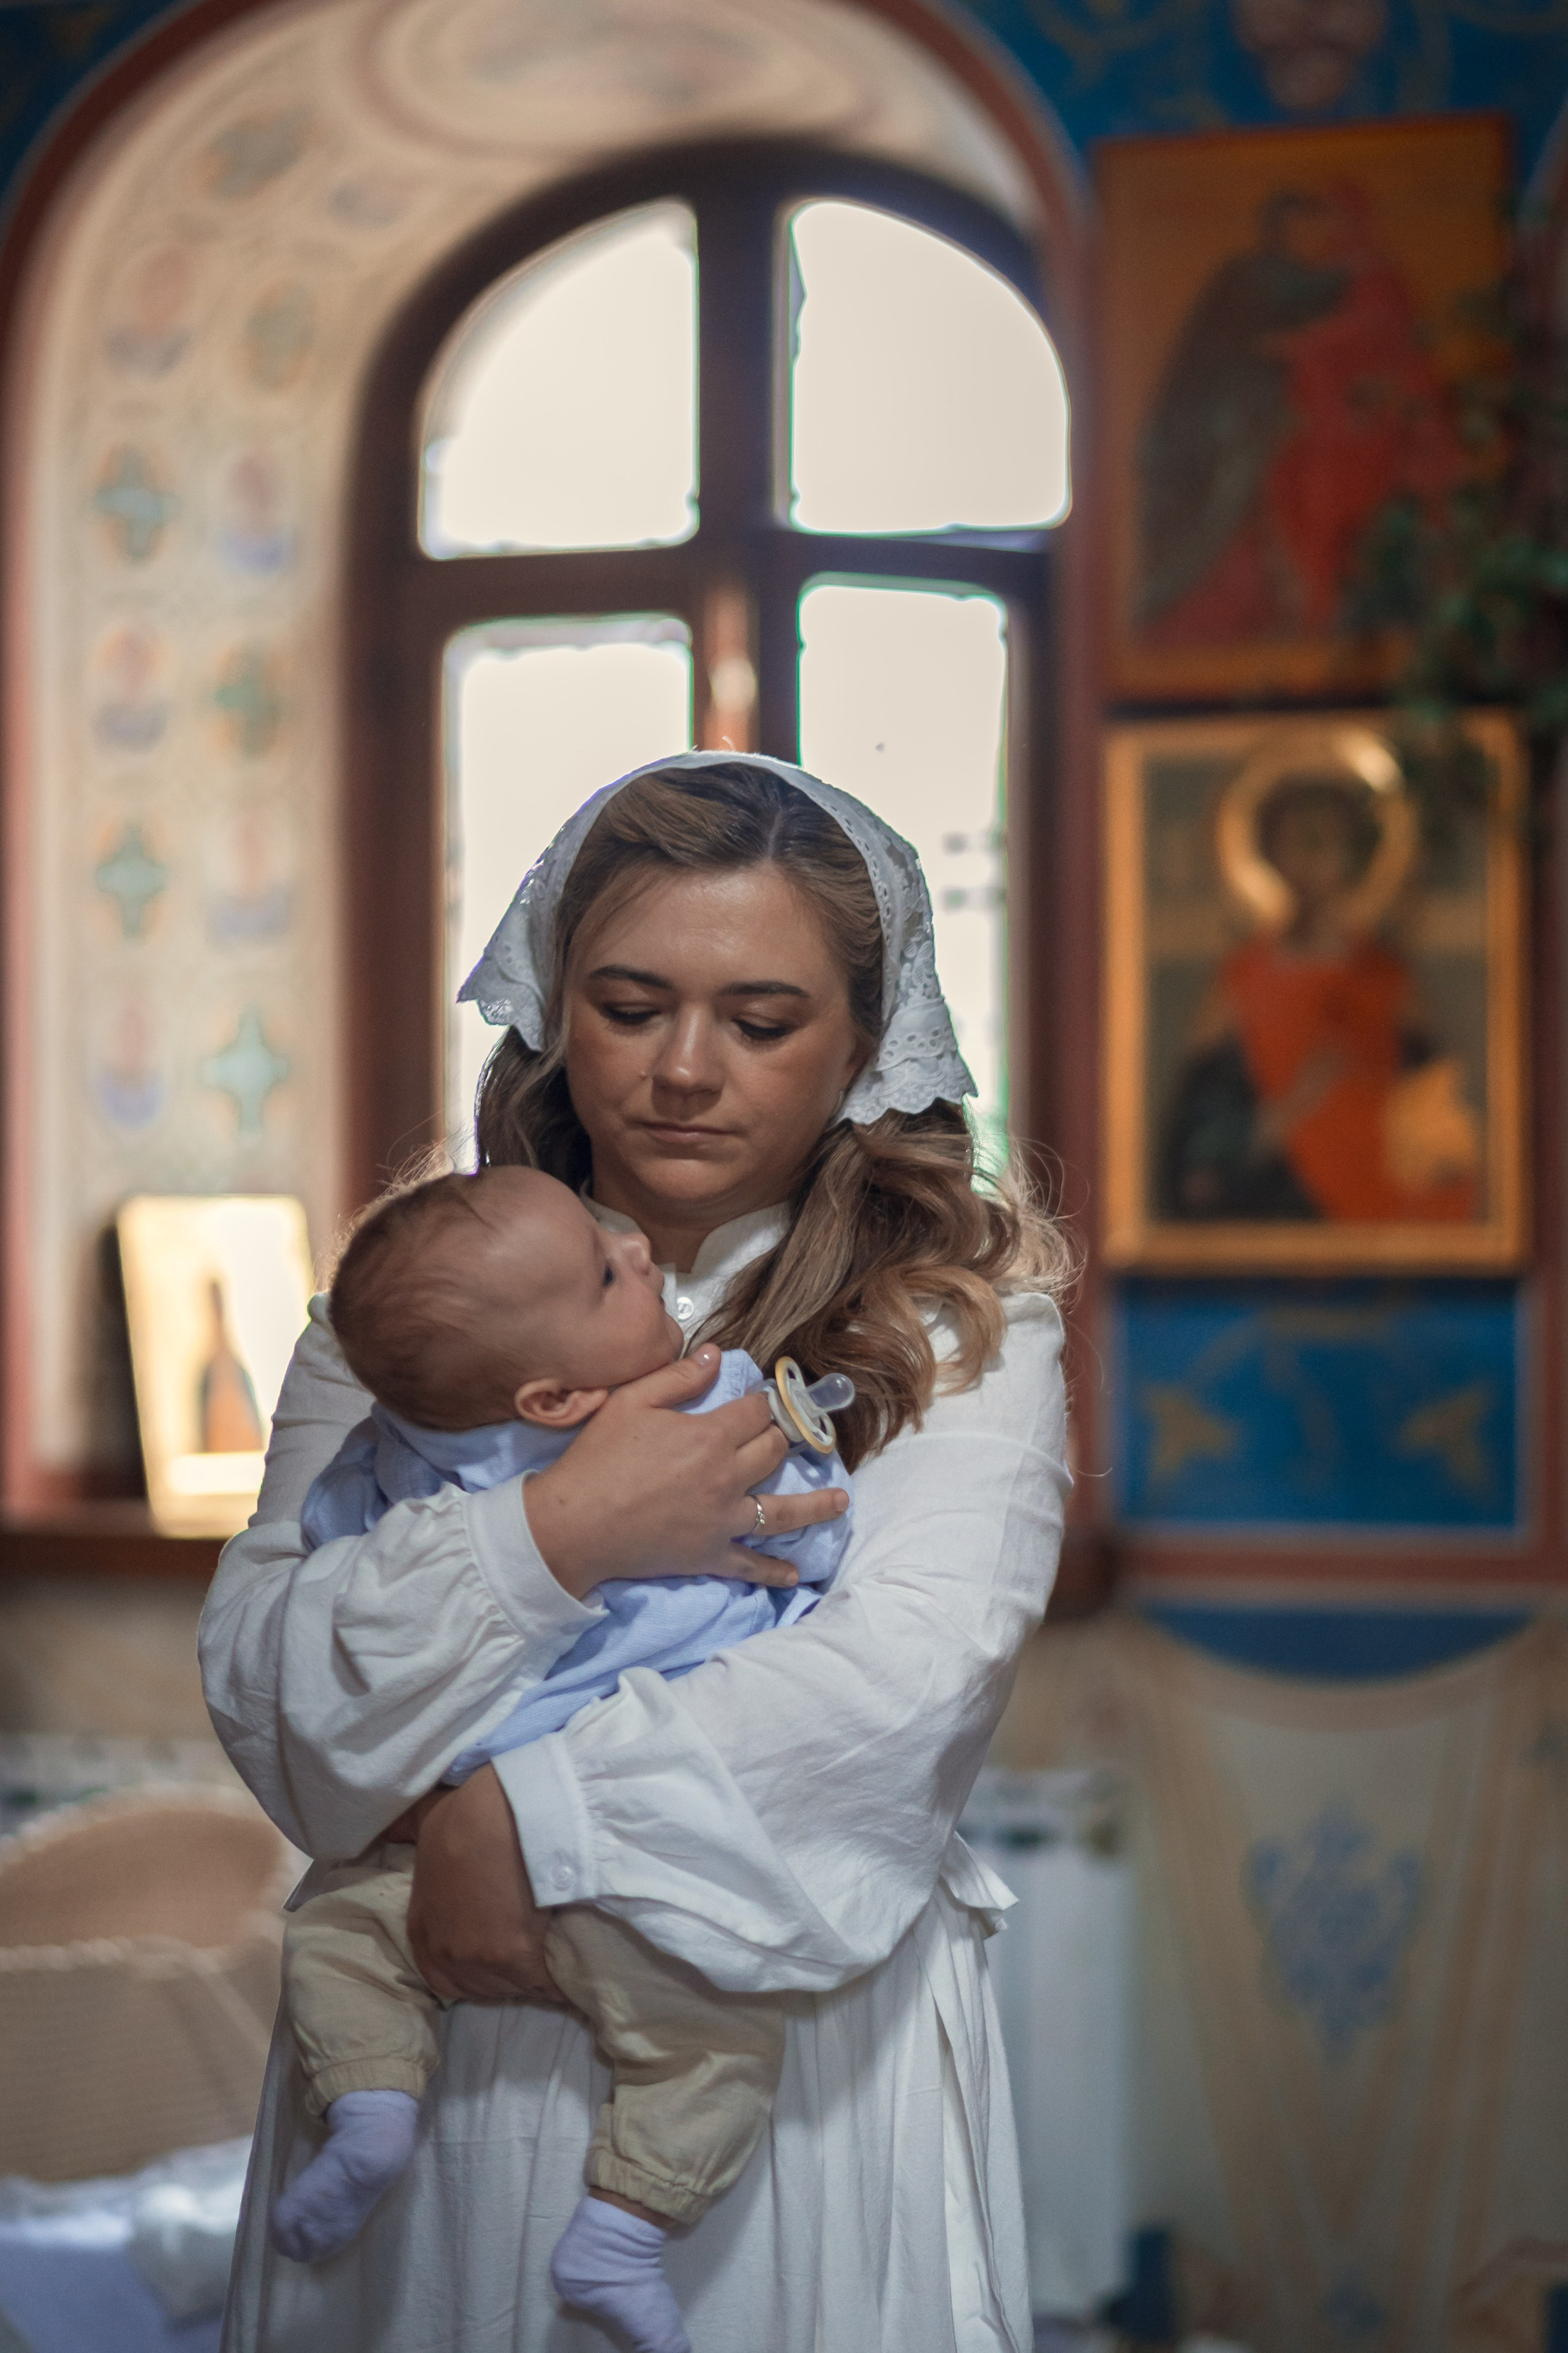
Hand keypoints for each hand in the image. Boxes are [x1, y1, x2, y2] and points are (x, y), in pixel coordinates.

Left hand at [405, 1767, 564, 2003]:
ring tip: (552, 1958)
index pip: (439, 1974)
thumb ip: (409, 1838)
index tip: (491, 1954)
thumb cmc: (466, 1817)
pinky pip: (546, 1986)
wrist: (507, 1818)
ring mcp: (484, 1963)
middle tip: (525, 1952)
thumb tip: (390, 1832)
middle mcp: (448, 1954)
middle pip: (478, 1985)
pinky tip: (572, 1973)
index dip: (467, 1966)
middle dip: (500, 1974)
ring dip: (530, 1978)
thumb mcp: (425, 1824)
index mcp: (422, 1928)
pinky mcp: (522, 1963)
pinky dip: (560, 1983)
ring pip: (513, 1987)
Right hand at [523, 1345, 848, 1601]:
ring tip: (841, 1501)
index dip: (762, 1402)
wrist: (574, 1524)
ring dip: (817, 1506)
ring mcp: (724, 1520)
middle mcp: (728, 1477)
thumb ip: (679, 1377)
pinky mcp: (711, 1555)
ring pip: (783, 1511)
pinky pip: (752, 1565)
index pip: (755, 1412)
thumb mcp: (632, 1402)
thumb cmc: (598, 1458)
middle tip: (785, 1436)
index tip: (764, 1400)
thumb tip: (717, 1354)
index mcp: (710, 1436)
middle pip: (772, 1452)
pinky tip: (794, 1574)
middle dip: (782, 1439)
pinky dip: (775, 1571)